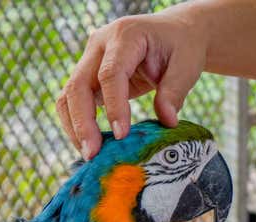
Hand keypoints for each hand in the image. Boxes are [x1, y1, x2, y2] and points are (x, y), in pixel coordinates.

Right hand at [57, 7, 207, 158]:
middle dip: (82, 123)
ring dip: (74, 127)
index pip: (110, 73)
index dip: (114, 106)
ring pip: (67, 96)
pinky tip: (91, 144)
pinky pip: (72, 103)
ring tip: (90, 154)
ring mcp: (88, 60)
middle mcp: (99, 45)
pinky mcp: (86, 77)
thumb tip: (166, 122)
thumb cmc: (181, 46)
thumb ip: (175, 91)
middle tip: (92, 154)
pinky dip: (77, 125)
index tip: (122, 135)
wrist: (173, 33)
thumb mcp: (187, 64)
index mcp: (125, 35)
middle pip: (78, 86)